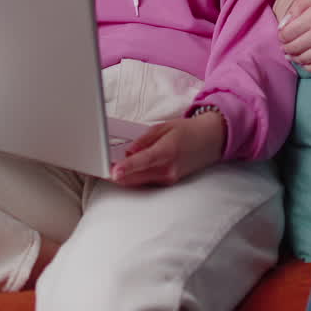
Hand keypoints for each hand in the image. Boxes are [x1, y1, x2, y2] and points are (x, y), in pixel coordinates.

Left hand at [109, 112, 224, 186]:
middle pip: (136, 177)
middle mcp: (168, 169)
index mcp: (167, 151)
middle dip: (117, 175)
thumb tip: (128, 153)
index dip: (126, 167)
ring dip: (124, 177)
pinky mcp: (169, 183)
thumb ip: (144, 141)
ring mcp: (169, 179)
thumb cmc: (187, 131)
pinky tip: (125, 171)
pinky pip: (146, 182)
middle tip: (99, 168)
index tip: (112, 171)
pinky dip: (134, 177)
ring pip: (139, 182)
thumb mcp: (164, 127)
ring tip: (109, 168)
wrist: (211, 141)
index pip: (142, 161)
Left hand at [278, 0, 310, 73]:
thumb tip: (283, 25)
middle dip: (286, 47)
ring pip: (302, 59)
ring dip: (295, 57)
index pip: (286, 33)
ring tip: (294, 53)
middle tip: (287, 45)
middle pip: (292, 47)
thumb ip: (298, 6)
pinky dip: (307, 66)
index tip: (284, 35)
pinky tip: (306, 60)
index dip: (281, 36)